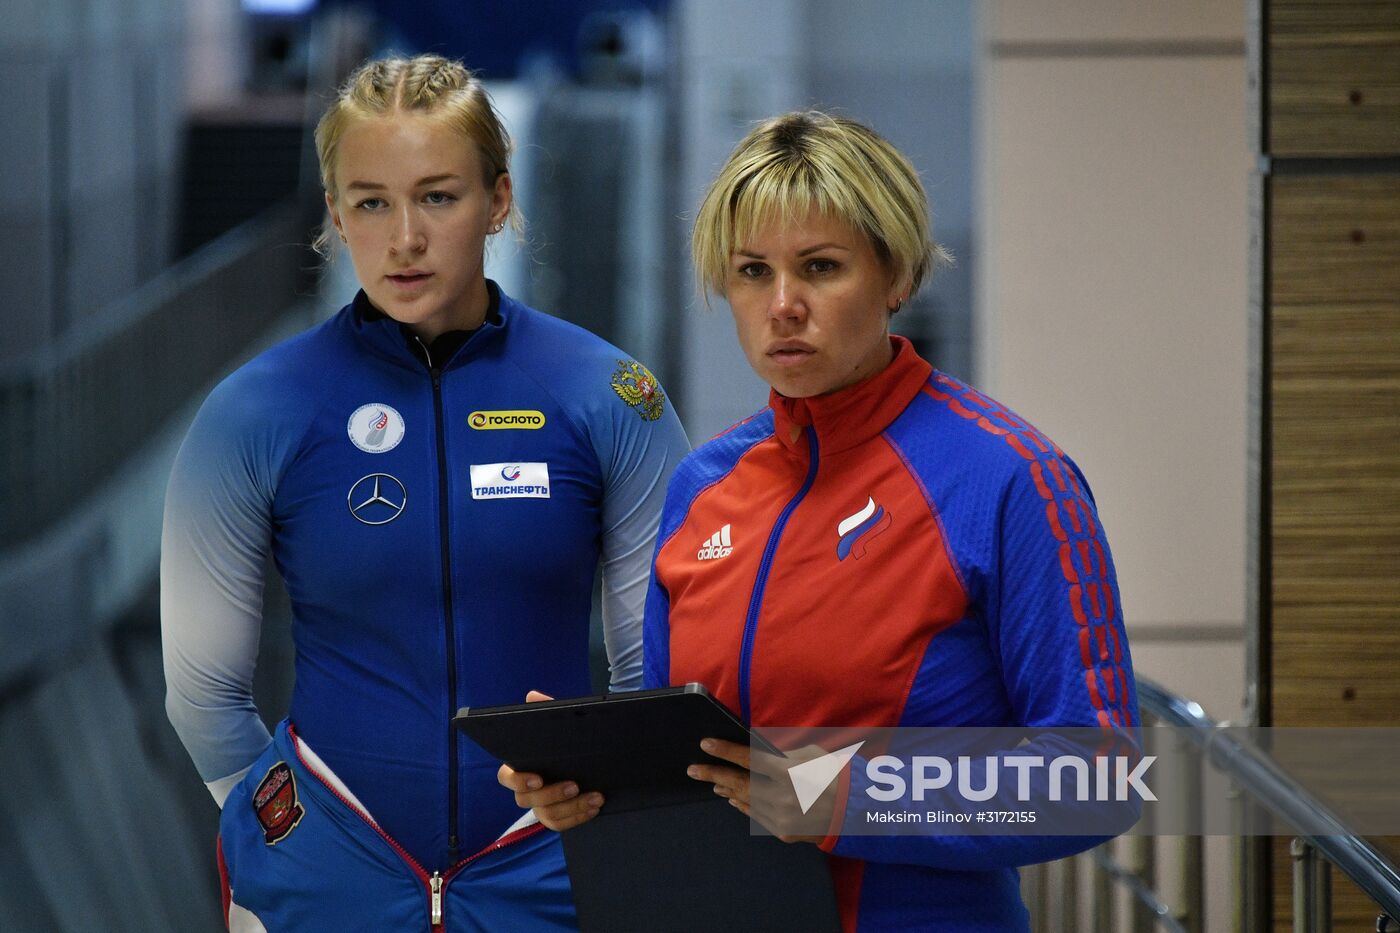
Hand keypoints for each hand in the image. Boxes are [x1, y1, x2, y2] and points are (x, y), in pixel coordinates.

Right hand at [495, 691, 604, 830]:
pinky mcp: (556, 818)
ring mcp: (540, 807)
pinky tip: (594, 807)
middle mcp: (526, 790)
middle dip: (553, 794)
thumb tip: (533, 696)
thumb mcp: (560, 724)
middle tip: (575, 785)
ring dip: (573, 807)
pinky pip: (562, 825)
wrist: (589, 759)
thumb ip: (546, 710)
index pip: (506, 777)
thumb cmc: (566, 741)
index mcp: (520, 767)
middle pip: (528, 800)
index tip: (538, 778)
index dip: (519, 780)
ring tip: (595, 796)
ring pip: (548, 815)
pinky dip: (579, 817)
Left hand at [685, 738, 837, 843]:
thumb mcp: (809, 755)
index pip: (749, 759)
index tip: (706, 744)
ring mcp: (781, 818)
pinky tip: (733, 798)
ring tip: (713, 783)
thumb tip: (755, 753)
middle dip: (714, 774)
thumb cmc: (832, 774)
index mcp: (789, 772)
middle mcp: (782, 796)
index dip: (725, 751)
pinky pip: (756, 816)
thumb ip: (781, 755)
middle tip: (693, 769)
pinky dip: (743, 805)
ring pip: (746, 801)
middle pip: (740, 783)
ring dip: (727, 790)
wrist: (854, 812)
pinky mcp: (782, 832)